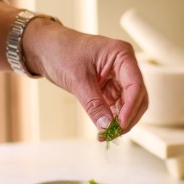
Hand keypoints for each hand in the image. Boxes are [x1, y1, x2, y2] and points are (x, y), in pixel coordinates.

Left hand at [22, 19, 147, 134]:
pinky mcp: (110, 87)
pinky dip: (111, 118)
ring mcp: (118, 77)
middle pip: (137, 97)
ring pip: (129, 105)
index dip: (131, 107)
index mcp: (121, 55)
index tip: (121, 124)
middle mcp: (124, 66)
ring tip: (106, 134)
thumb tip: (107, 125)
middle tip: (113, 133)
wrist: (46, 49)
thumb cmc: (61, 52)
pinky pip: (117, 106)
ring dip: (120, 121)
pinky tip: (103, 129)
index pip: (135, 84)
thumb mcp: (77, 80)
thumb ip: (94, 104)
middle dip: (128, 117)